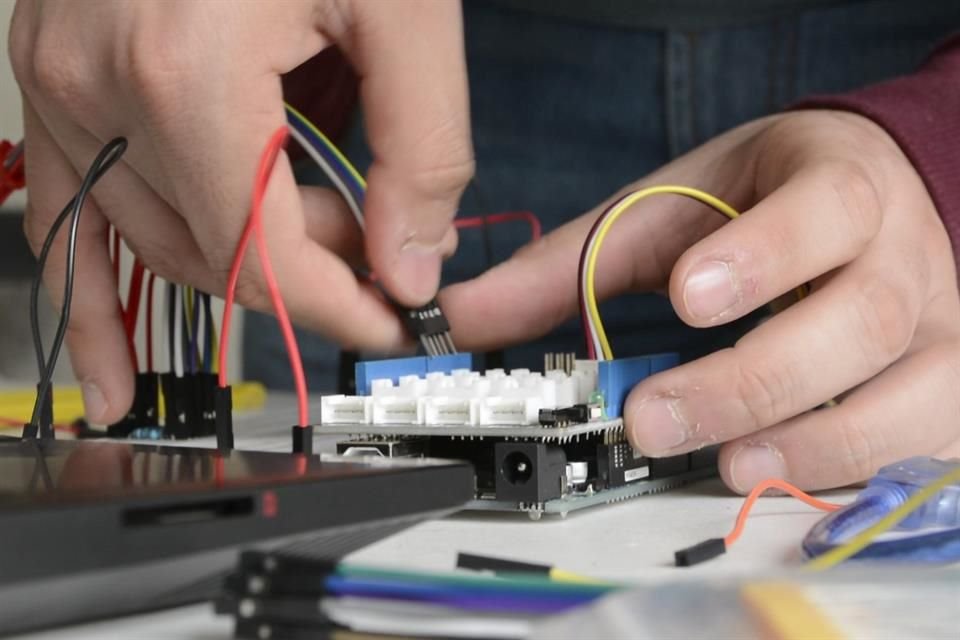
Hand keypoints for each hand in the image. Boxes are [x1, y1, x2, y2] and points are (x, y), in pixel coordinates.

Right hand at [10, 0, 473, 422]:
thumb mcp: (406, 7)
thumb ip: (421, 149)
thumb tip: (410, 264)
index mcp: (186, 70)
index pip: (264, 254)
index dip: (339, 305)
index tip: (392, 320)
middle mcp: (95, 83)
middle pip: (212, 250)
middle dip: (306, 269)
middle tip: (376, 241)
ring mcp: (52, 81)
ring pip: (150, 239)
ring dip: (235, 260)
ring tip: (305, 242)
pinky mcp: (44, 76)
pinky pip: (61, 216)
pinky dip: (89, 294)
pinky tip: (108, 376)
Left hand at [441, 111, 959, 491]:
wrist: (866, 193)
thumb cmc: (763, 199)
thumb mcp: (668, 209)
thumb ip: (573, 264)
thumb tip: (464, 317)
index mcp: (836, 187)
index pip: (822, 211)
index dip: (762, 256)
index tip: (686, 296)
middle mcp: (900, 256)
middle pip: (860, 319)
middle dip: (754, 378)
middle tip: (658, 419)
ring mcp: (935, 326)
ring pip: (908, 391)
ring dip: (816, 441)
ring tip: (730, 464)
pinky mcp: (942, 384)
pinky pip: (923, 440)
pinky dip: (860, 469)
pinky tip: (788, 479)